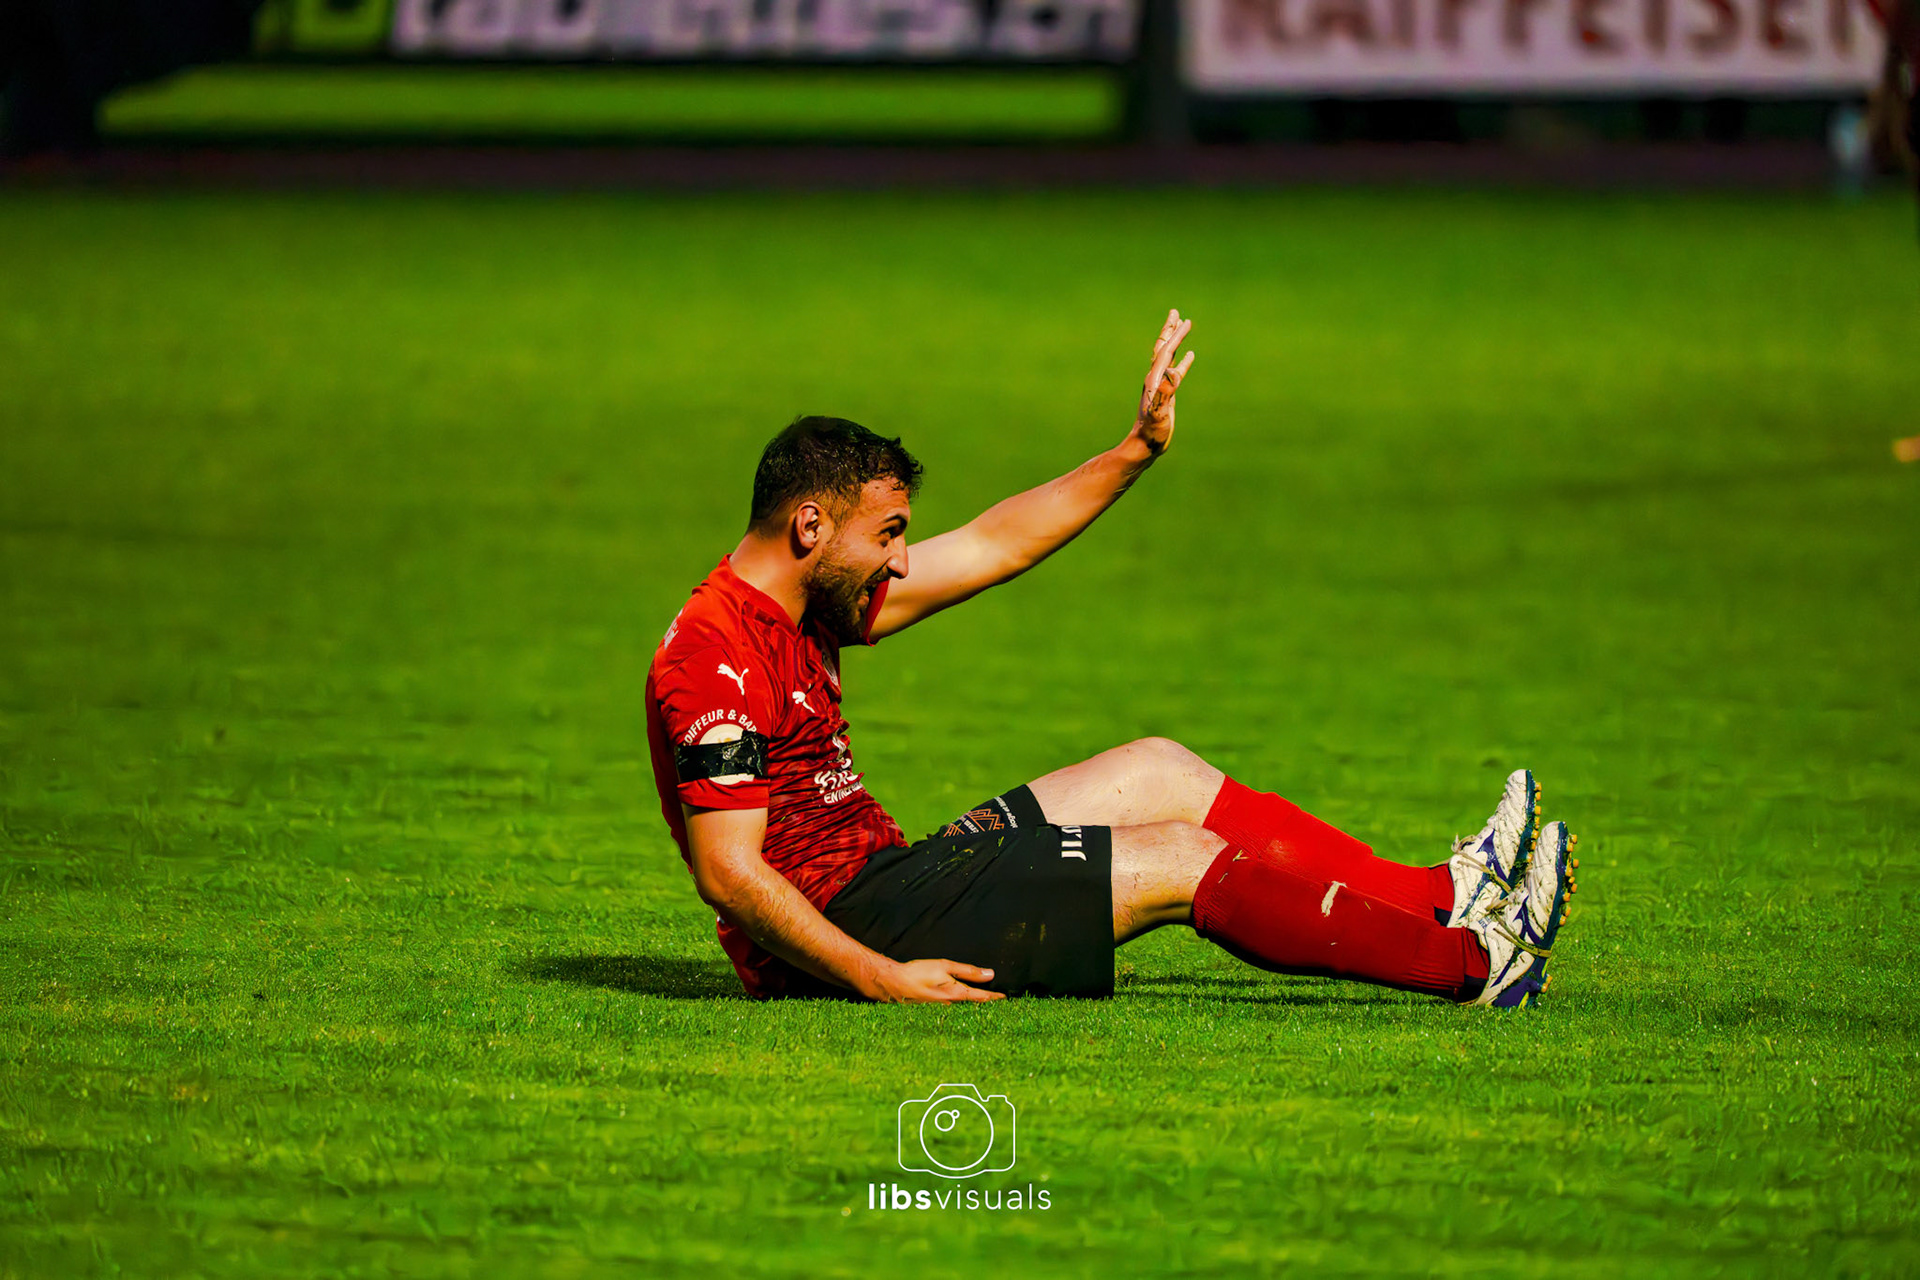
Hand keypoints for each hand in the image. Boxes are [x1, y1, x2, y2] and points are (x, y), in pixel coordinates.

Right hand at [867, 958, 1004, 1002]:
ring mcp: (941, 1011)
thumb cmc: (919, 973)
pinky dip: (959, 1007)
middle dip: (985, 1005)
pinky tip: (958, 1004)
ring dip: (973, 1007)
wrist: (894, 984)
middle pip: (973, 1007)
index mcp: (956, 995)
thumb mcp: (946, 966)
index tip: (1004, 998)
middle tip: (997, 1003)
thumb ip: (968, 971)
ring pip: (962, 1010)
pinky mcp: (933, 1011)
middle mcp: (951, 1006)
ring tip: (983, 1004)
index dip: (995, 997)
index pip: (982, 998)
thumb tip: (990, 974)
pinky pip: (952, 1011)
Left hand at [1128, 308, 1194, 457]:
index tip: (1185, 322)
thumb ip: (1163, 395)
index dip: (1175, 336)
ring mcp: (1160, 385)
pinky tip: (1189, 356)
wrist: (1144, 445)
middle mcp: (1155, 379)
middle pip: (1163, 348)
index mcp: (1154, 380)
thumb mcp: (1158, 414)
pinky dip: (1182, 361)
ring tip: (1181, 327)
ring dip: (1174, 341)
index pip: (1166, 352)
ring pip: (1168, 357)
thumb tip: (1172, 374)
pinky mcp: (1166, 394)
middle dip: (1170, 331)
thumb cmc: (1151, 432)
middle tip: (1176, 313)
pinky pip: (1175, 372)